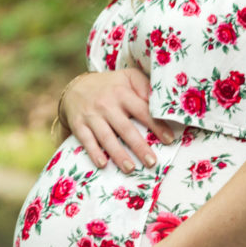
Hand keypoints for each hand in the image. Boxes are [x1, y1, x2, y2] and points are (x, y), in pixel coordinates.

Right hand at [60, 68, 174, 170]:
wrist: (76, 86)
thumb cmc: (110, 86)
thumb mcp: (128, 77)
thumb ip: (145, 86)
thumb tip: (159, 103)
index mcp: (122, 93)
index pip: (142, 111)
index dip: (157, 126)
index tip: (169, 140)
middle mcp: (106, 105)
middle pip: (125, 128)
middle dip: (139, 147)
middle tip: (152, 162)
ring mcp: (92, 116)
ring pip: (107, 138)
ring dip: (119, 154)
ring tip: (131, 169)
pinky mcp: (78, 125)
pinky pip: (86, 141)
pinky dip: (94, 153)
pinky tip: (103, 164)